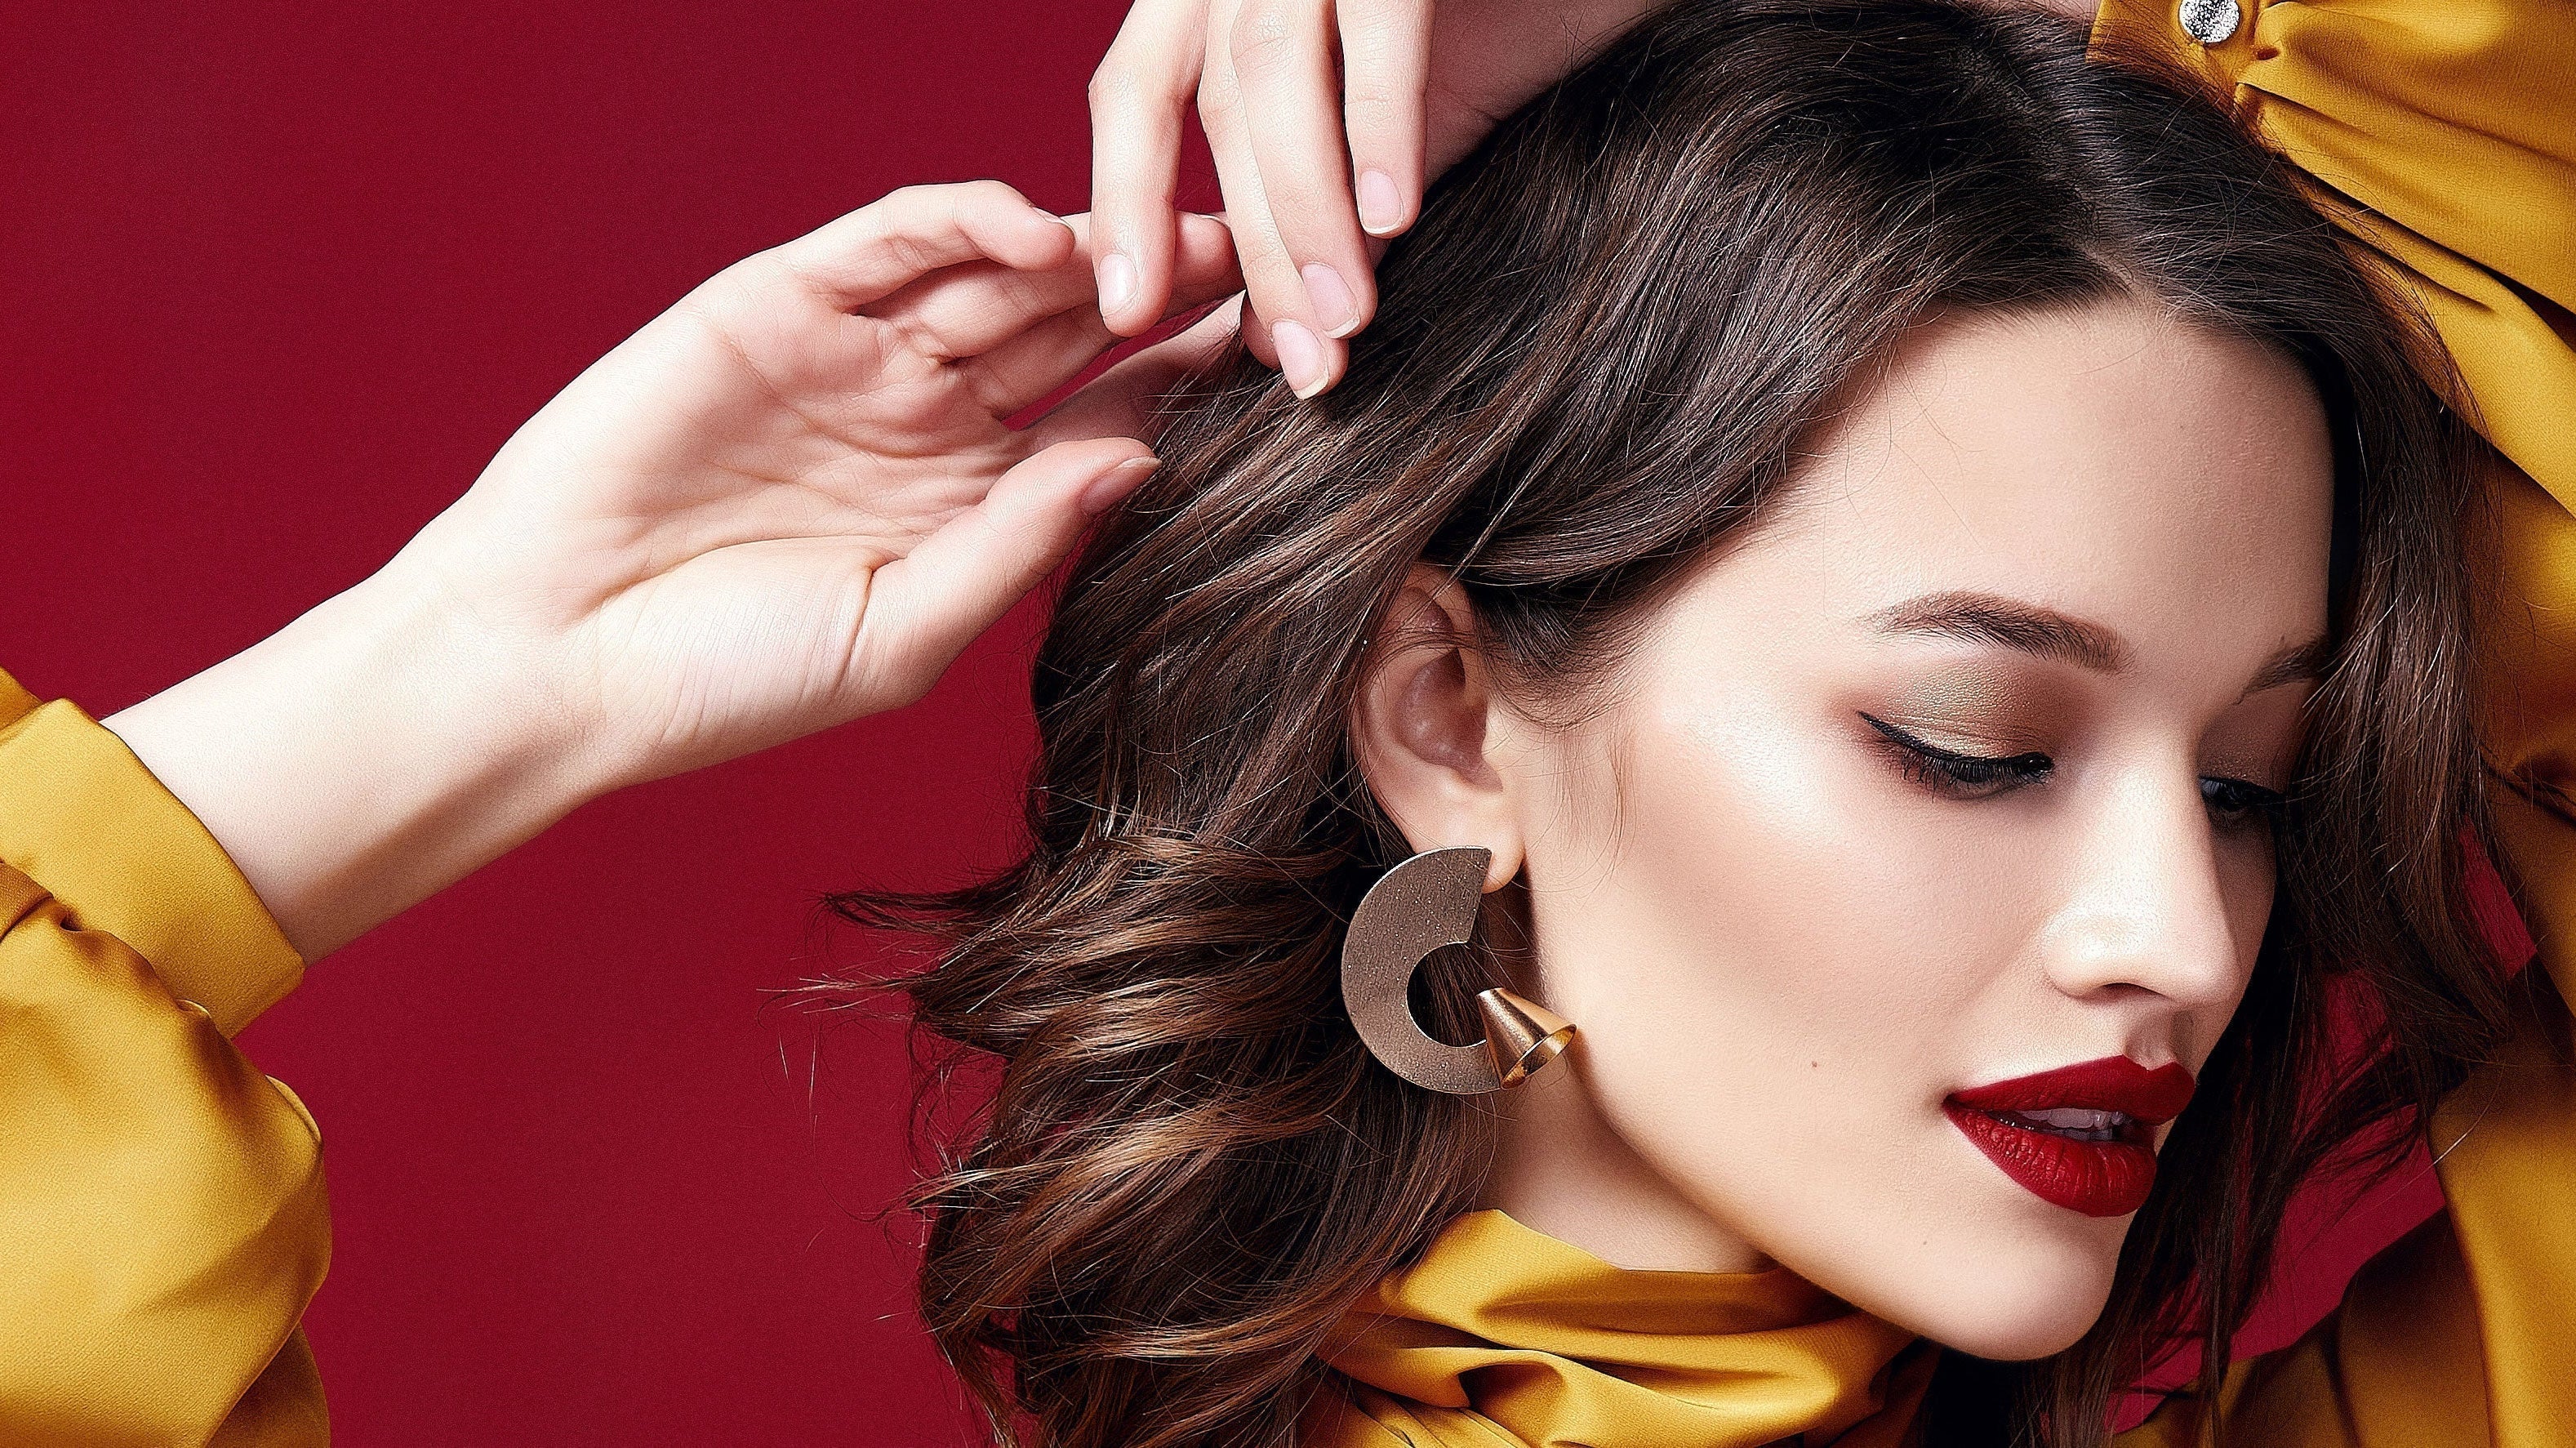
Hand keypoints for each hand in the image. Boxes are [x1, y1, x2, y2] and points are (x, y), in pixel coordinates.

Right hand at [403, 182, 1238, 785]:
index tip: (1284, 356)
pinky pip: (890, 240)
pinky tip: (1042, 232)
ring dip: (1089, 246)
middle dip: (1166, 289)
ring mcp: (855, 354)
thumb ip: (1024, 540)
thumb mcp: (908, 632)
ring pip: (996, 273)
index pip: (1104, 420)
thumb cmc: (726, 678)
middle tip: (1267, 256)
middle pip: (1073, 329)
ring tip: (1179, 235)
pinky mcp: (779, 301)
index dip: (1188, 384)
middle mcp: (924, 418)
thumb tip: (1147, 464)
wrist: (556, 657)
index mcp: (967, 503)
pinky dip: (964, 220)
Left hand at [1085, 0, 1663, 396]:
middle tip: (1301, 365)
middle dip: (1254, 250)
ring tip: (1348, 317)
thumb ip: (1320, 206)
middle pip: (1216, 107)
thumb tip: (1264, 340)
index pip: (1135, 92)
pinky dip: (1380, 126)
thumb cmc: (1494, 9)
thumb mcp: (1378, 115)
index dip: (1127, 203)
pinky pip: (1377, 26)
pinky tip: (1395, 217)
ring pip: (1274, 74)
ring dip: (1308, 209)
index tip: (1127, 314)